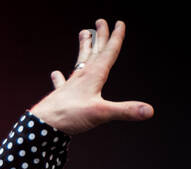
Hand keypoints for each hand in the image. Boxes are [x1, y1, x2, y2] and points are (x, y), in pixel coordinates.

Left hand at [29, 19, 152, 134]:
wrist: (42, 125)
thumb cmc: (69, 116)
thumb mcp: (101, 113)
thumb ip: (125, 110)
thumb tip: (149, 111)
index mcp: (94, 76)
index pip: (108, 52)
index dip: (115, 38)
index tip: (119, 23)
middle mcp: (82, 76)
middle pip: (94, 52)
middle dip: (99, 36)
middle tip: (101, 21)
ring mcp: (69, 85)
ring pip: (79, 62)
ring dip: (83, 47)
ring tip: (83, 34)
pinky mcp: (59, 95)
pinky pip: (61, 82)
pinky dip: (59, 77)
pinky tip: (55, 73)